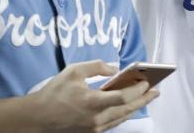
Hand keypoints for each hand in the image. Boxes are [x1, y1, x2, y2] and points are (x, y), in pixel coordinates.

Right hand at [28, 60, 156, 132]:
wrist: (37, 118)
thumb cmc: (55, 93)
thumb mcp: (74, 71)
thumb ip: (97, 67)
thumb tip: (115, 69)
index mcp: (93, 102)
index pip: (123, 98)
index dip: (138, 90)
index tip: (147, 81)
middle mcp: (96, 118)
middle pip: (127, 110)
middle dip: (144, 100)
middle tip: (156, 91)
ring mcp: (94, 128)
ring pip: (121, 118)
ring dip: (136, 108)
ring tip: (147, 97)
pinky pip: (112, 124)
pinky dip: (123, 114)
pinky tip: (128, 107)